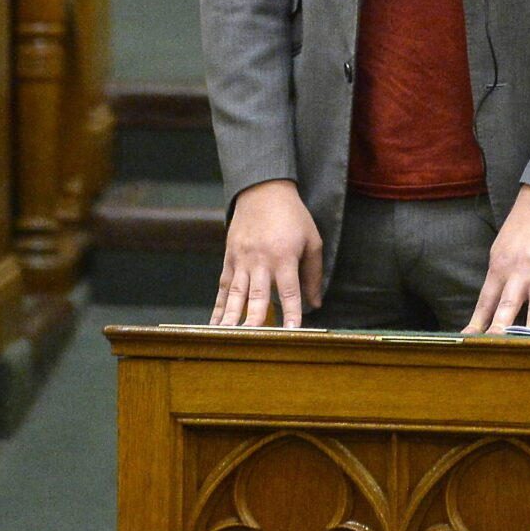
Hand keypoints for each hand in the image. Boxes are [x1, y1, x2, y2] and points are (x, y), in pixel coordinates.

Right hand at [213, 179, 322, 327]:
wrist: (263, 190)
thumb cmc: (293, 216)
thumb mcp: (312, 240)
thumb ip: (313, 274)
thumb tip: (315, 304)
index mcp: (284, 256)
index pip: (289, 290)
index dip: (291, 312)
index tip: (291, 332)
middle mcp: (261, 261)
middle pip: (258, 296)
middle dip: (255, 320)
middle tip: (251, 340)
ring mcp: (242, 260)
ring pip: (235, 294)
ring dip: (231, 317)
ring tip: (226, 337)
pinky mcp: (229, 259)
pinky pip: (223, 287)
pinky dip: (218, 307)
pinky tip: (214, 325)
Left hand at [464, 184, 529, 332]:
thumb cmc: (521, 226)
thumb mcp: (500, 249)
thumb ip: (498, 276)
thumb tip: (491, 304)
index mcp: (499, 267)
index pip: (485, 301)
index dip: (477, 321)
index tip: (469, 339)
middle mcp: (518, 272)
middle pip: (507, 305)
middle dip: (499, 328)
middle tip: (493, 347)